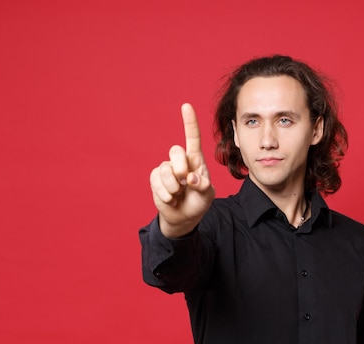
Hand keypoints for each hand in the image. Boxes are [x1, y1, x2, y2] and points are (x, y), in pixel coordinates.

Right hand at [150, 103, 214, 237]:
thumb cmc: (199, 202)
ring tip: (179, 194)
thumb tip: (191, 178)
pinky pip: (156, 181)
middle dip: (180, 168)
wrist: (184, 217)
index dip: (189, 122)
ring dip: (173, 187)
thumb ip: (203, 186)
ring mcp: (166, 169)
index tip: (186, 106)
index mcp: (196, 160)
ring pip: (165, 169)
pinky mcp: (156, 179)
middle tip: (185, 182)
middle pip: (175, 151)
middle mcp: (180, 161)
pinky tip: (171, 199)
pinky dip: (165, 194)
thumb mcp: (207, 196)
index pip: (192, 138)